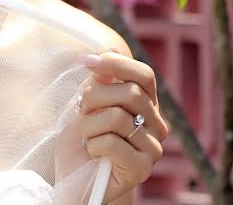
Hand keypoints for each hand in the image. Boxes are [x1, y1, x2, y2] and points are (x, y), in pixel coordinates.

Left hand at [77, 48, 168, 202]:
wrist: (76, 181)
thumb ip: (99, 82)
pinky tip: (93, 153)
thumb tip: (106, 51)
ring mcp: (152, 148)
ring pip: (117, 117)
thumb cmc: (82, 142)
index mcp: (146, 105)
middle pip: (129, 92)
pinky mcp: (142, 168)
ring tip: (86, 136)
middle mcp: (156, 125)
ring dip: (89, 125)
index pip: (144, 74)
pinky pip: (112, 143)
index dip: (116, 63)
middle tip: (81, 111)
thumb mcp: (87, 106)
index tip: (84, 60)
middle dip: (93, 97)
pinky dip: (93, 145)